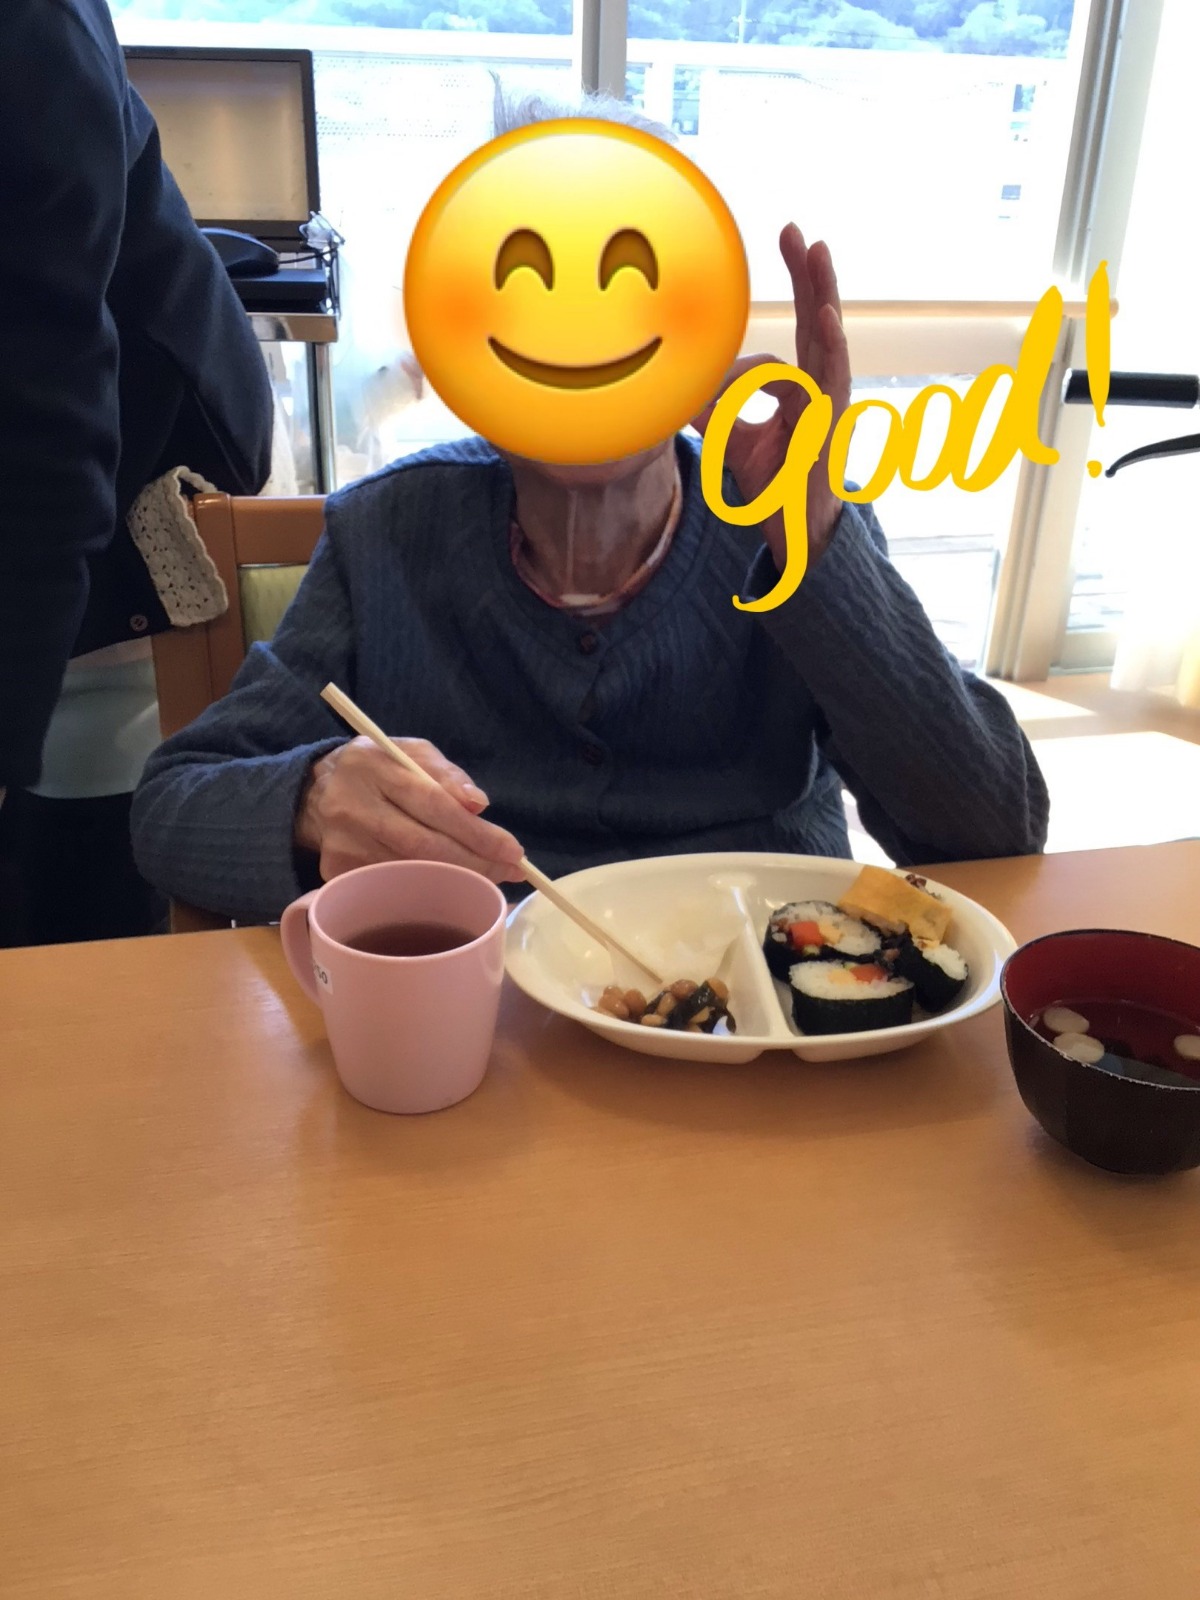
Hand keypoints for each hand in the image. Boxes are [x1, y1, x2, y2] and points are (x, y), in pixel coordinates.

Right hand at [295, 736, 524, 884]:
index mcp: (372, 767)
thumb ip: (446, 774)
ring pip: (412, 871)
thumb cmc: (377, 769)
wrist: (315, 792)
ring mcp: (342, 844)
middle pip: (424, 846)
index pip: (432, 803)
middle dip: (476, 862)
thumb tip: (479, 805)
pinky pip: (394, 885)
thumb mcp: (410, 752)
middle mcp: (352, 807)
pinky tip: (453, 886)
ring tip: (492, 877)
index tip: (513, 850)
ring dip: (459, 878)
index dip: (476, 832)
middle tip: (511, 871)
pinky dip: (429, 888)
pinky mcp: (336, 872)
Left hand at [693, 224, 851, 569]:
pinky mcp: (830, 423)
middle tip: (794, 229)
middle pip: (817, 319)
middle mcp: (821, 387)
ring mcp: (829, 403)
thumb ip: (710, 409)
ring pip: (828, 339)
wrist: (794, 531)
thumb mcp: (730, 439)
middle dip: (806, 273)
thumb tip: (673, 387)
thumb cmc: (771, 485)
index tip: (761, 283)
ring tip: (817, 251)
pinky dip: (832, 345)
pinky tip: (826, 317)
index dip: (778, 309)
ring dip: (822, 293)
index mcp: (802, 386)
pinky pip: (832, 378)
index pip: (793, 334)